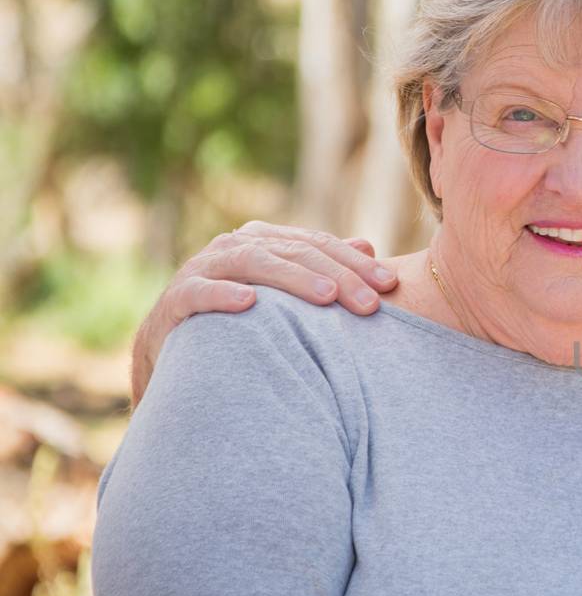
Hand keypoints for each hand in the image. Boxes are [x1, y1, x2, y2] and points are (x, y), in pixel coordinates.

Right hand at [166, 220, 397, 316]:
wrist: (178, 354)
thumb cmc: (243, 323)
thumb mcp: (285, 295)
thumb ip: (322, 268)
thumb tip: (367, 244)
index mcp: (264, 241)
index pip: (318, 244)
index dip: (356, 262)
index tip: (390, 285)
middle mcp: (235, 247)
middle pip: (294, 252)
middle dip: (337, 275)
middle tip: (370, 303)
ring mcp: (203, 269)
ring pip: (253, 263)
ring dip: (292, 278)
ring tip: (327, 295)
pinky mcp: (176, 299)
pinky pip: (199, 293)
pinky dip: (223, 294)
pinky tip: (249, 303)